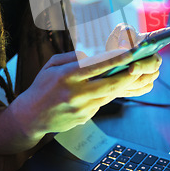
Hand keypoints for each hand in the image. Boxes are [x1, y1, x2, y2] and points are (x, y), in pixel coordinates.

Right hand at [9, 46, 160, 135]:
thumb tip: (92, 54)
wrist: (30, 117)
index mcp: (66, 76)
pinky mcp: (84, 118)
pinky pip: (100, 104)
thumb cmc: (42, 86)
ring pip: (108, 95)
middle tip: (139, 67)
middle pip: (109, 84)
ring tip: (130, 75)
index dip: (115, 59)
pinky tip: (109, 88)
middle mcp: (75, 93)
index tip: (130, 53)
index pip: (96, 66)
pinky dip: (106, 95)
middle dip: (127, 75)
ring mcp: (80, 108)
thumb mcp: (52, 65)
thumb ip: (72, 57)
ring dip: (121, 85)